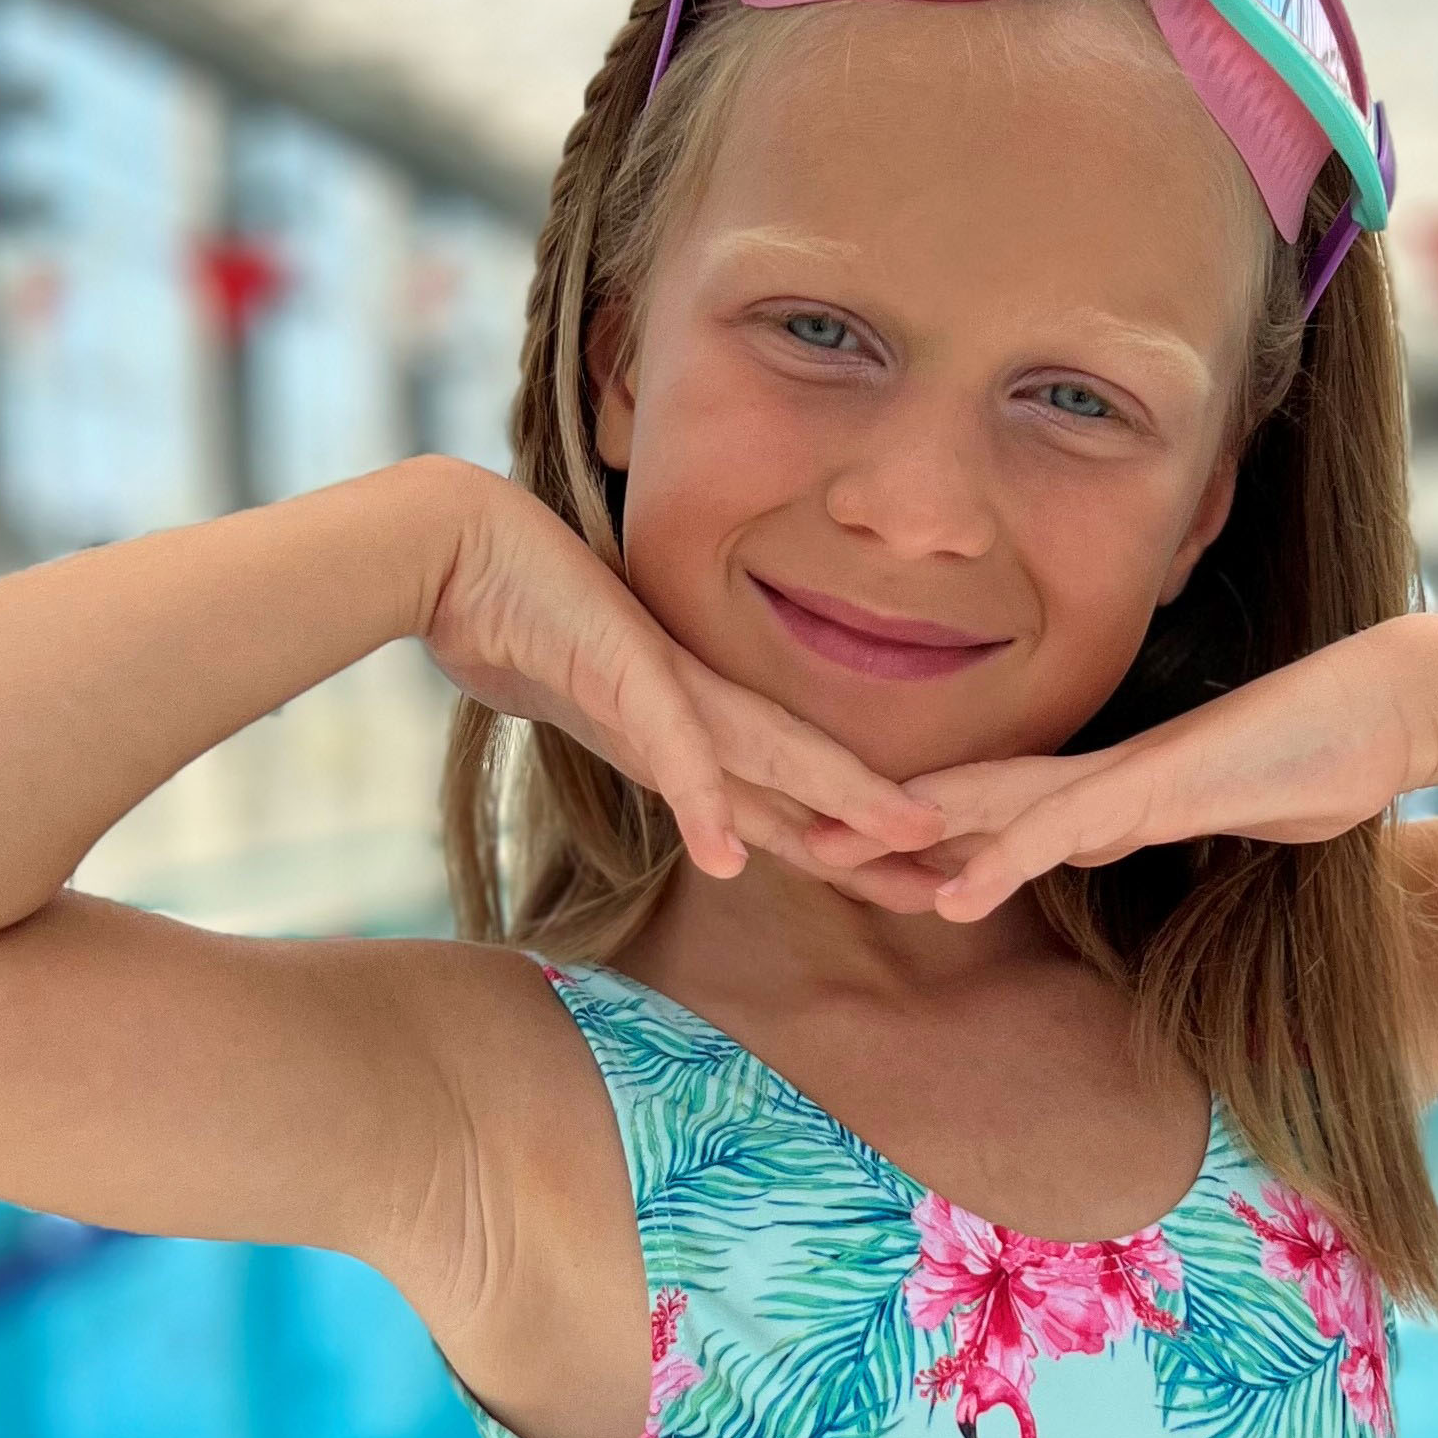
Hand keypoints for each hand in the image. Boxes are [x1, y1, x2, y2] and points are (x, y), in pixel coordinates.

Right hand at [424, 471, 947, 885]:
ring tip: (912, 843)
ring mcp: (669, 690)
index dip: (864, 846)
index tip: (927, 887)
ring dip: (842, 806)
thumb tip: (685, 796)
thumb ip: (648, 750)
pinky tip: (725, 858)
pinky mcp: (621, 675)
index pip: (801, 798)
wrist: (460, 551)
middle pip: (815, 786)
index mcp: (705, 723)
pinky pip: (670, 749)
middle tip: (976, 877)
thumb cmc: (523, 624)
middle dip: (891, 837)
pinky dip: (701, 802)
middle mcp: (703, 709)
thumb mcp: (601, 712)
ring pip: (774, 758)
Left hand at [839, 631, 1426, 922]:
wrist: (1384, 712)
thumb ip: (1141, 830)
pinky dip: (1000, 859)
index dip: (908, 829)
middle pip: (958, 798)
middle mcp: (1092, 774)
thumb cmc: (1312, 763)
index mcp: (1100, 788)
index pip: (983, 810)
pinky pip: (1062, 828)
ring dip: (904, 833)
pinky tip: (950, 892)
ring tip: (824, 854)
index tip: (837, 850)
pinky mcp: (1155, 787)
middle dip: (871, 819)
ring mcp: (1119, 777)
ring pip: (986, 805)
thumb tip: (1085, 848)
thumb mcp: (1206, 818)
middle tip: (783, 832)